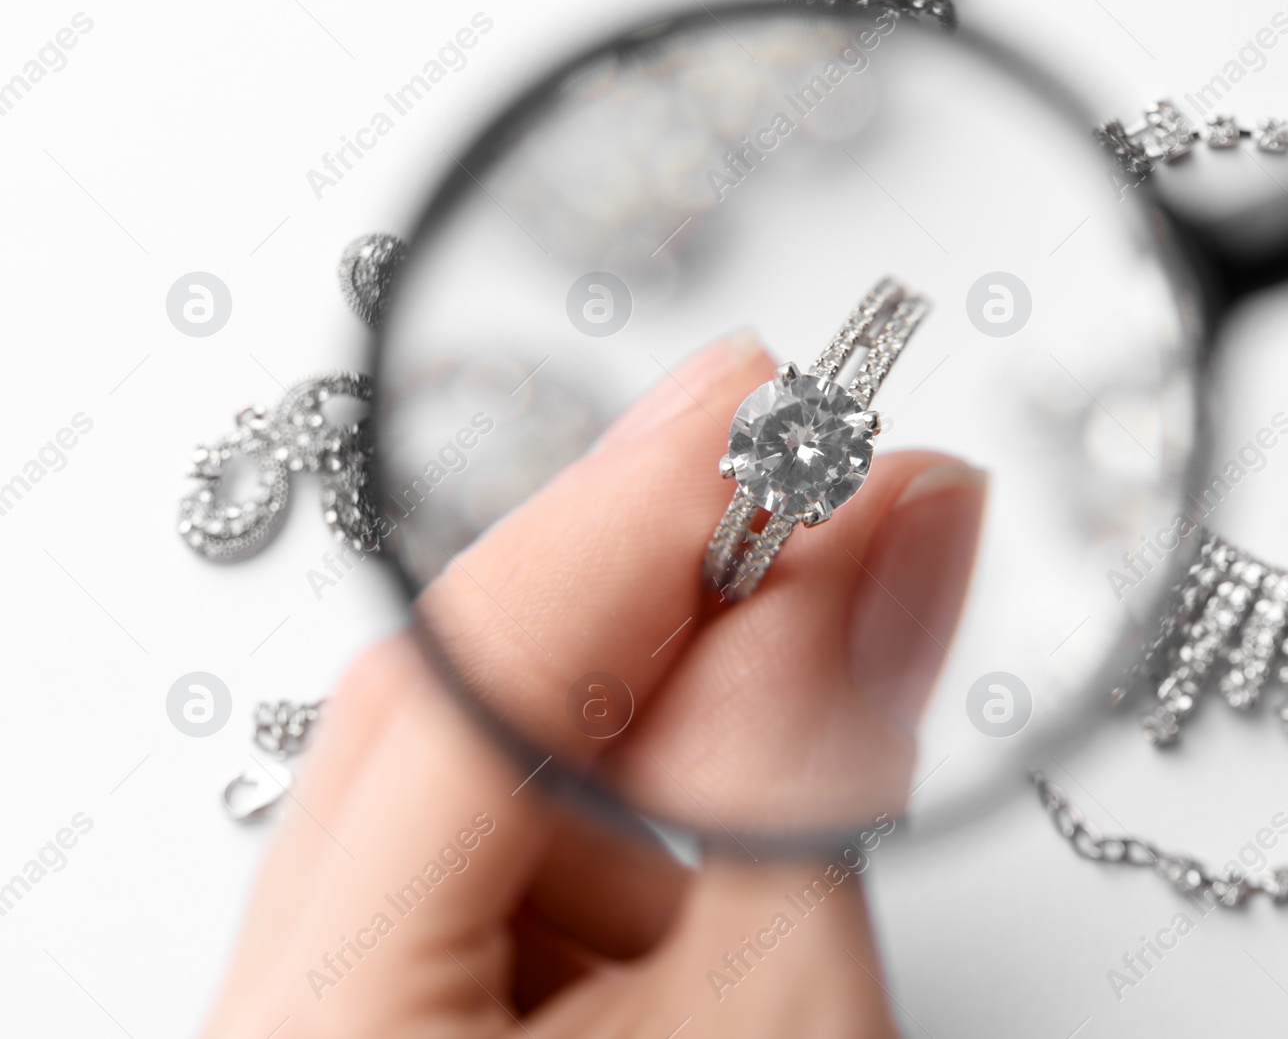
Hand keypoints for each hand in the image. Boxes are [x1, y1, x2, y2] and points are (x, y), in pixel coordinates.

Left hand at [202, 333, 986, 1037]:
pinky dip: (630, 809)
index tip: (774, 416)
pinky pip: (500, 859)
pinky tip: (741, 812)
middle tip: (791, 461)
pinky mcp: (409, 1022)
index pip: (459, 697)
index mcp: (336, 1030)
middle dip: (648, 579)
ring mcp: (347, 1014)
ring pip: (481, 785)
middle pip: (444, 711)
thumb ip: (814, 761)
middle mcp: (298, 1018)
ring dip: (659, 717)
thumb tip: (884, 516)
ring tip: (823, 667)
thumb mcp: (790, 1014)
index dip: (636, 525)